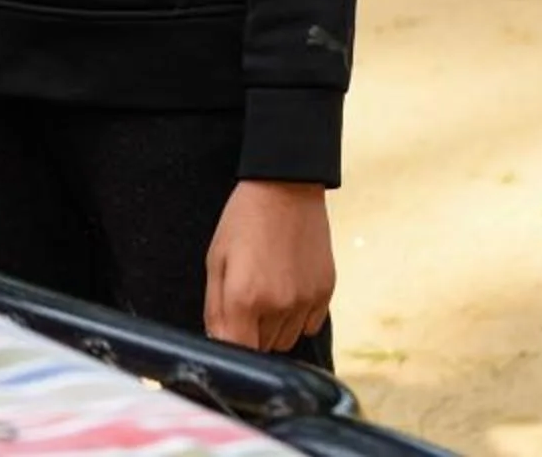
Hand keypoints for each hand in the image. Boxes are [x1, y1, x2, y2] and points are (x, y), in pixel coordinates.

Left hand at [204, 179, 334, 352]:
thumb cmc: (243, 222)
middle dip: (249, 333)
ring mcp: (306, 302)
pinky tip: (287, 290)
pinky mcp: (326, 294)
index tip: (226, 332)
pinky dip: (297, 318)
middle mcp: (279, 305)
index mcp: (245, 297)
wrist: (285, 190)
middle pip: (263, 347)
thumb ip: (215, 308)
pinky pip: (309, 326)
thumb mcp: (216, 260)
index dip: (229, 347)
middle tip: (244, 300)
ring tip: (266, 292)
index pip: (238, 351)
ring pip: (287, 340)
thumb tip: (218, 342)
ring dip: (273, 328)